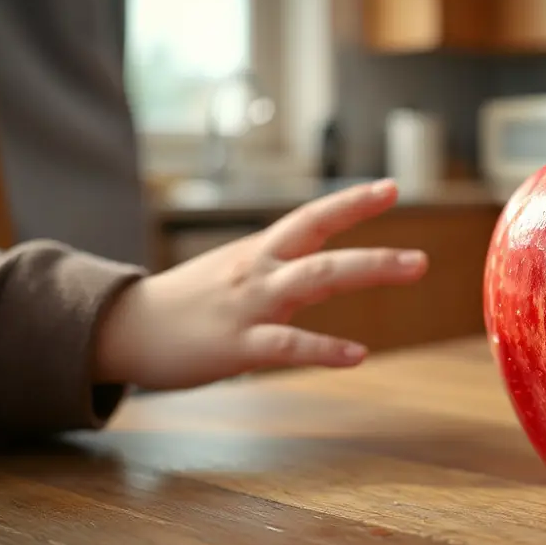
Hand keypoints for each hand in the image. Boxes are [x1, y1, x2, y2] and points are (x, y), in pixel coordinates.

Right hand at [94, 179, 427, 389]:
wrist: (123, 328)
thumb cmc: (185, 303)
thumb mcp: (233, 271)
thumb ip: (275, 268)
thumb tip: (313, 267)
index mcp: (260, 252)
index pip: (313, 217)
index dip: (352, 202)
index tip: (392, 188)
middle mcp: (259, 269)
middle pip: (324, 246)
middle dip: (375, 248)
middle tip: (422, 258)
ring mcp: (250, 304)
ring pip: (316, 279)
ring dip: (369, 271)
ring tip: (413, 267)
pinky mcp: (237, 344)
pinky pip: (288, 345)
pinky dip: (325, 349)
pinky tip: (357, 356)